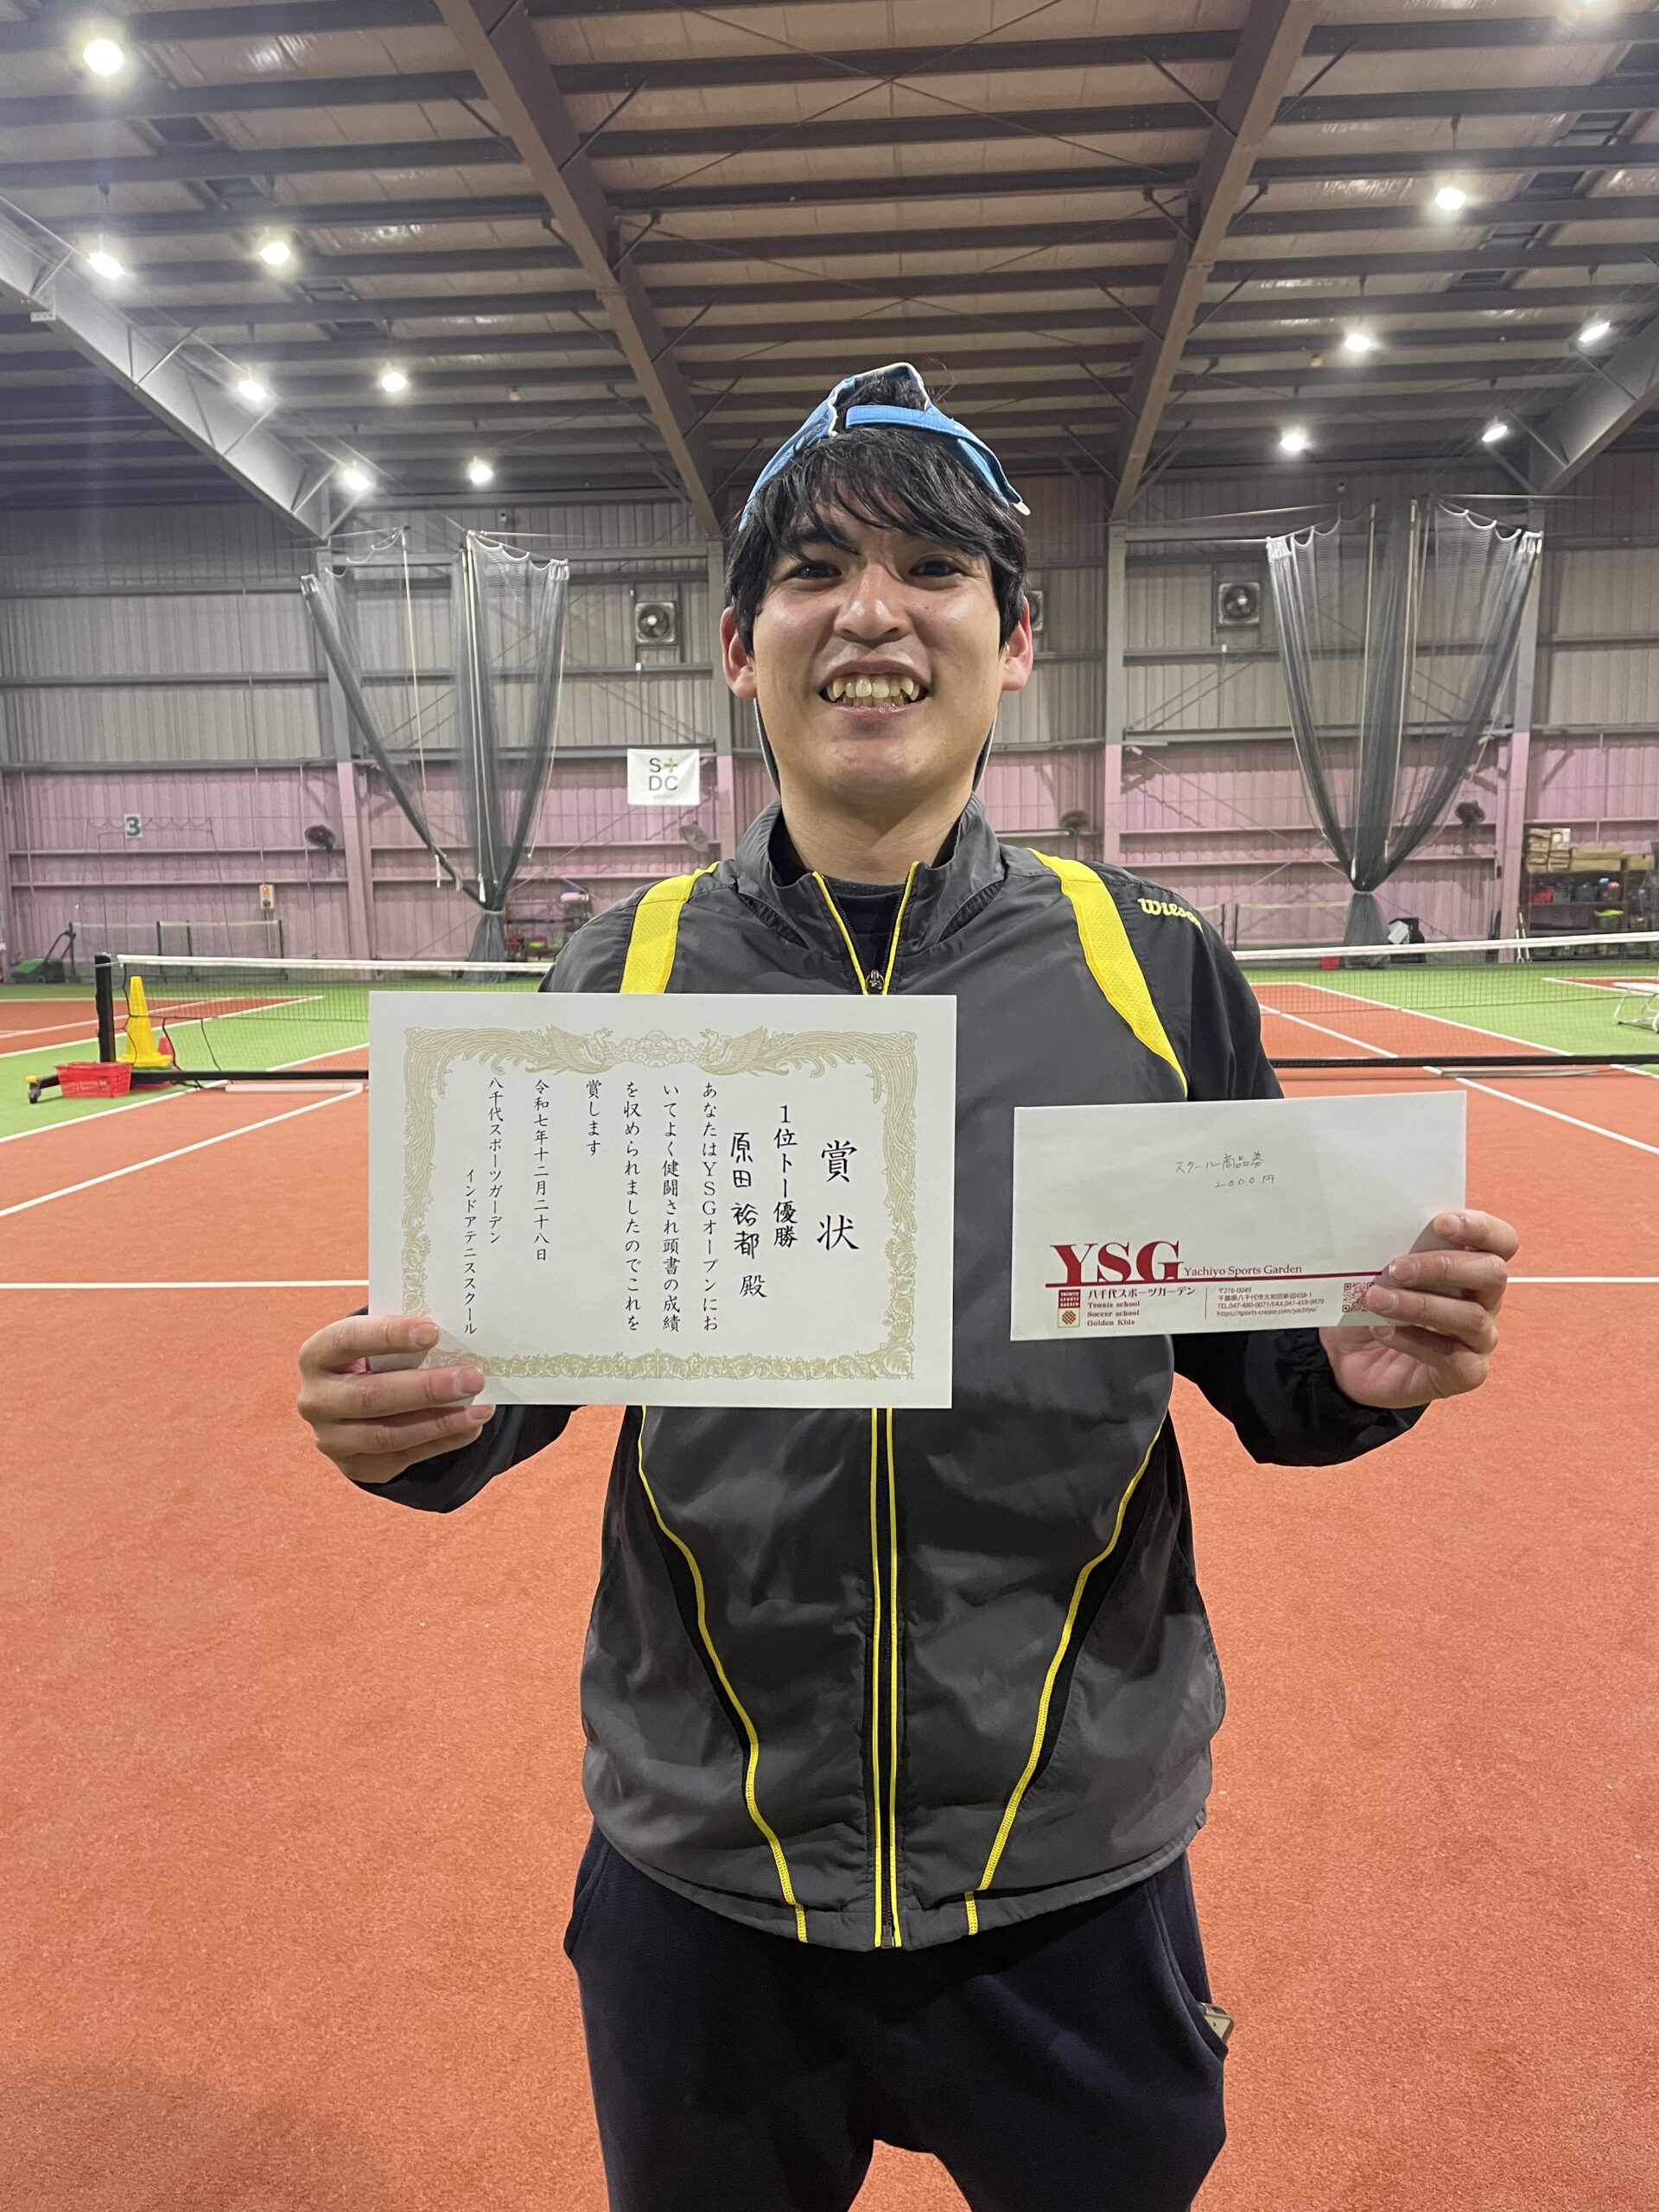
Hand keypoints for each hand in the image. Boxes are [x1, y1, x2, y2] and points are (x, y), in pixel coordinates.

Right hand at [297, 1312, 494, 1485]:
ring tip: (480, 1409)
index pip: (347, 1340)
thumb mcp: (375, 1344)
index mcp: (316, 1356)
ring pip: (388, 1435)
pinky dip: (442, 1442)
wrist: (351, 1407)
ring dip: (441, 1422)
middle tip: (472, 1377)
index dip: (388, 1335)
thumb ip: (404, 1340)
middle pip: (371, 1397)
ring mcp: (332, 1439)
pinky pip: (404, 1457)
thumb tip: (458, 1339)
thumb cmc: (373, 1361)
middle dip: (426, 1388)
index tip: (433, 1331)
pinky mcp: (356, 1466)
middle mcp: (316, 1400)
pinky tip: (471, 1427)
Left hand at [1318, 1209, 1517, 1410]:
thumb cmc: (1372, 1305)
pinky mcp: (1465, 1373)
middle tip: (1396, 1268)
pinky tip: (1382, 1330)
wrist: (1351, 1359)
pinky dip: (1412, 1339)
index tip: (1440, 1223)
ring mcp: (1479, 1339)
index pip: (1501, 1241)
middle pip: (1493, 1273)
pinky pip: (1450, 1356)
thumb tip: (1379, 1229)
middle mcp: (1485, 1301)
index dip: (1480, 1228)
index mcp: (1471, 1266)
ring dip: (1420, 1304)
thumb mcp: (1375, 1272)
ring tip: (1376, 1300)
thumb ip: (1391, 1250)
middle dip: (1443, 1266)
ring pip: (1471, 1316)